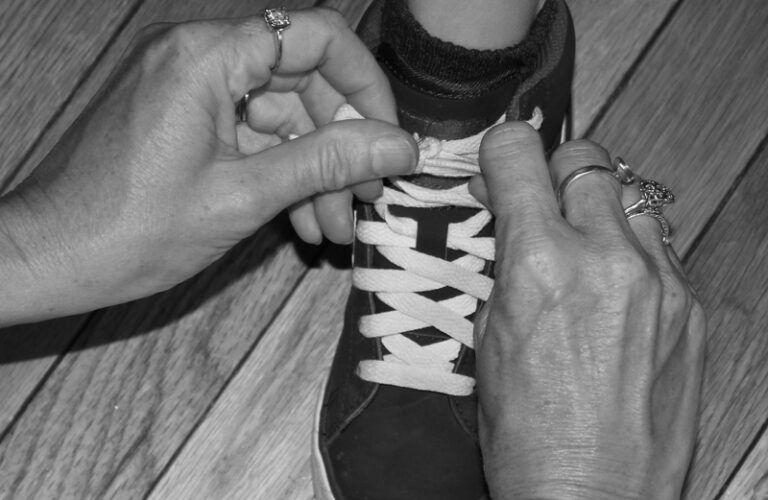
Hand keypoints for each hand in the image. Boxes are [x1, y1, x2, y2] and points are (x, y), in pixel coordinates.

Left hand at [0, 8, 416, 325]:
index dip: (365, 85)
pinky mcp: (184, 115)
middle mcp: (198, 55)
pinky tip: (300, 221)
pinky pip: (250, 132)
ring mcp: (189, 85)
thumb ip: (328, 162)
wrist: (52, 258)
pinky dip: (280, 171)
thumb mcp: (244, 196)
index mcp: (208, 56)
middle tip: (365, 200)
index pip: (317, 36)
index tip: (388, 140)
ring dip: (314, 169)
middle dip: (341, 143)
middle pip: (303, 79)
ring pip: (280, 113)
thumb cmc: (133, 231)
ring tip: (332, 229)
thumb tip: (401, 146)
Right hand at [471, 123, 705, 498]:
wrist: (590, 494)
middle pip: (587, 157)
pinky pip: (661, 246)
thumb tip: (509, 219)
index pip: (520, 155)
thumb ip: (502, 263)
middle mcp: (605, 259)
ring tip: (584, 245)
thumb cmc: (527, 434)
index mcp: (539, 264)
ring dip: (601, 207)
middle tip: (542, 204)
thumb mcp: (487, 338)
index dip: (502, 152)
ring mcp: (659, 281)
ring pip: (631, 195)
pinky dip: (632, 250)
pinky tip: (617, 290)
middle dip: (556, 173)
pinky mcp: (692, 307)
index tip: (500, 163)